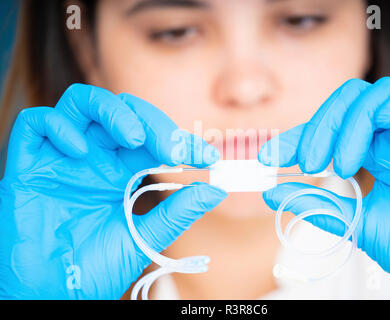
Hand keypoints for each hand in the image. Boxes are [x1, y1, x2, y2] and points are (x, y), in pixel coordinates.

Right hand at [0, 84, 225, 299]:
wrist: (49, 295)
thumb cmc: (93, 268)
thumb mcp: (142, 239)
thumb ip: (176, 213)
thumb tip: (216, 191)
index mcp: (120, 171)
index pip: (154, 140)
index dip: (182, 142)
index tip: (208, 157)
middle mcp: (93, 157)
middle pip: (122, 112)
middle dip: (153, 123)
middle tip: (174, 150)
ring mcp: (61, 157)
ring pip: (82, 103)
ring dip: (112, 111)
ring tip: (133, 138)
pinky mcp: (28, 164)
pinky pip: (36, 123)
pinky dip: (59, 127)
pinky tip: (79, 151)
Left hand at [259, 78, 389, 298]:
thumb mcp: (356, 223)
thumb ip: (317, 205)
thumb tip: (272, 192)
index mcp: (376, 155)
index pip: (331, 129)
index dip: (298, 136)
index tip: (268, 157)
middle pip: (350, 102)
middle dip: (320, 126)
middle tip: (305, 162)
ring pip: (379, 94)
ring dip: (349, 123)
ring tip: (338, 165)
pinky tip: (375, 134)